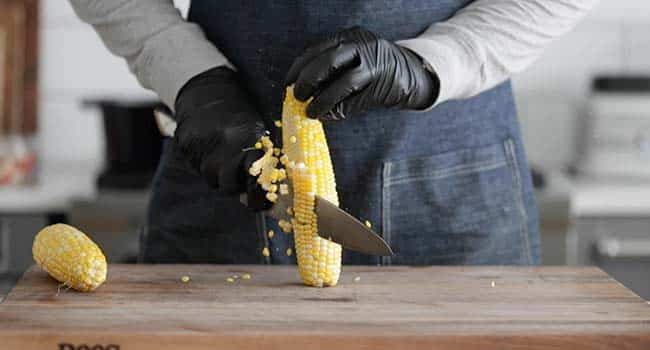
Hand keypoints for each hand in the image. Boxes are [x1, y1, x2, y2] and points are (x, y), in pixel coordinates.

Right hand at [174, 67, 270, 210]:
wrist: (206, 86)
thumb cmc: (240, 109)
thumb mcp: (260, 128)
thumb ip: (265, 156)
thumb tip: (275, 188)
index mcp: (246, 140)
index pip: (254, 182)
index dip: (259, 195)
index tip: (265, 200)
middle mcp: (221, 147)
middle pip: (228, 187)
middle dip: (238, 186)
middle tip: (244, 177)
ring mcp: (200, 148)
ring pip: (212, 179)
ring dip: (221, 175)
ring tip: (228, 158)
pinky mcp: (185, 146)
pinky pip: (197, 167)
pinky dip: (207, 164)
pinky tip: (213, 149)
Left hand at [287, 26, 439, 119]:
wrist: (410, 73)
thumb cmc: (373, 69)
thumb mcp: (352, 58)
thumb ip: (330, 69)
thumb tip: (300, 89)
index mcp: (349, 37)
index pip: (316, 50)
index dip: (298, 68)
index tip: (287, 84)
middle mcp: (361, 46)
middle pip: (327, 62)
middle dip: (308, 82)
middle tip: (297, 97)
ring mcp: (374, 65)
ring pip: (343, 83)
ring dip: (323, 101)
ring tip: (312, 112)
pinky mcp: (382, 85)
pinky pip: (356, 100)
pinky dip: (339, 110)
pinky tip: (329, 115)